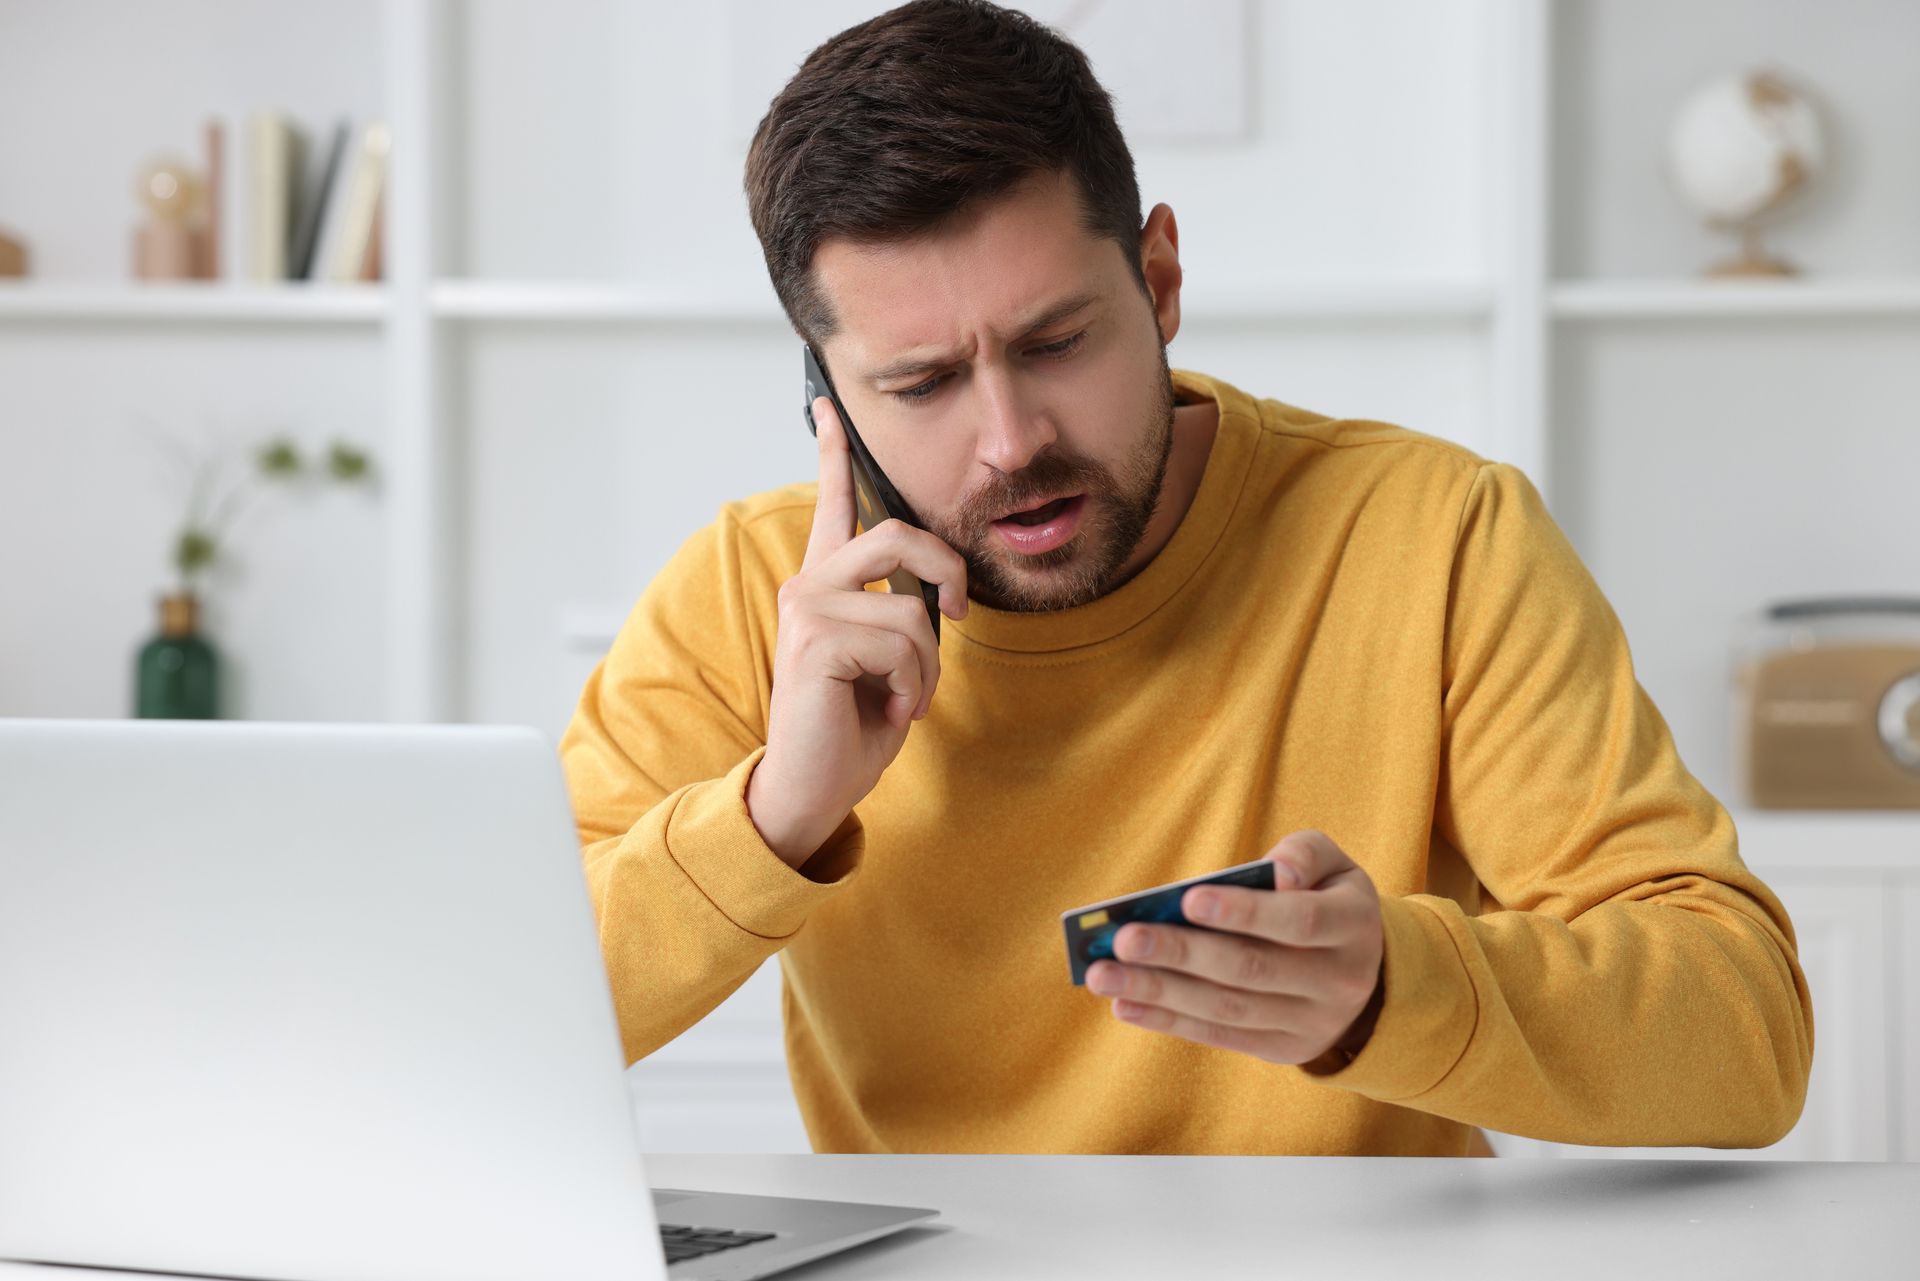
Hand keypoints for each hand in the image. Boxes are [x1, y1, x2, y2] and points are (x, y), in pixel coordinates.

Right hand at [747, 394, 969, 869]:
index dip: (831, 450)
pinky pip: (902, 646)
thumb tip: (933, 598)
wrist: (812, 788)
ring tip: (904, 700)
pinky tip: (887, 711)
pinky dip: (912, 688)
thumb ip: (901, 616)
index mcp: (825, 584)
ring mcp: (807, 608)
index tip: (827, 403)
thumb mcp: (889, 661)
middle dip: (949, 573)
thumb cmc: (851, 727)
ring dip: (927, 666)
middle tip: (958, 618)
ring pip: (911, 610)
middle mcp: (809, 585)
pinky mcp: (815, 639)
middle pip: (898, 535)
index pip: (830, 504)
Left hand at [1084, 830, 1385, 1067]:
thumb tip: (1277, 875)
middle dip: (1181, 954)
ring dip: (1160, 992)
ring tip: (1104, 975)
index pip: (1300, 921)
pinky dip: (1169, 1021)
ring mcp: (1311, 1023)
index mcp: (1353, 927)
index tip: (1188, 900)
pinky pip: (1221, 1036)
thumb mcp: (1334, 865)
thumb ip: (1303, 855)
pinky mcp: (1284, 1049)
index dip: (1245, 912)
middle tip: (1121, 940)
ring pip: (1228, 1009)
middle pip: (1251, 969)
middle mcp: (1339, 982)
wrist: (1371, 974)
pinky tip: (1125, 1004)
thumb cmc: (1329, 899)